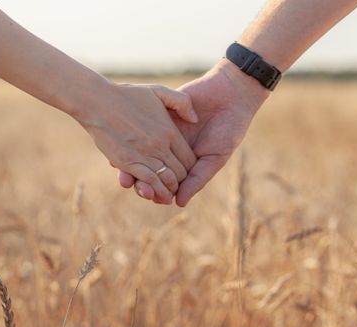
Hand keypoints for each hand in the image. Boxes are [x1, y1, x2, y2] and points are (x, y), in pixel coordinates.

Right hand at [73, 82, 198, 204]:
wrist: (97, 101)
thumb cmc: (126, 95)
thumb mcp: (158, 91)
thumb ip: (182, 102)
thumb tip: (195, 119)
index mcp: (170, 131)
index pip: (190, 159)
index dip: (190, 169)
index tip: (185, 172)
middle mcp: (160, 146)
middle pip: (180, 173)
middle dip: (181, 183)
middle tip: (177, 187)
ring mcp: (145, 155)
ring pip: (167, 181)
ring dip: (169, 190)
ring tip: (167, 195)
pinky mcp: (128, 162)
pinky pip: (149, 181)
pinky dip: (155, 190)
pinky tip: (154, 194)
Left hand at [118, 60, 269, 205]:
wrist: (231, 94)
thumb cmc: (229, 130)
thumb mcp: (215, 158)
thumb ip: (197, 179)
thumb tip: (178, 203)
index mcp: (181, 163)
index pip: (164, 181)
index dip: (155, 191)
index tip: (151, 197)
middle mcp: (168, 150)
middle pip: (148, 169)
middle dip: (139, 179)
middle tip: (134, 185)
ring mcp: (160, 132)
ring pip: (140, 151)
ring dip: (131, 162)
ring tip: (125, 170)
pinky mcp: (157, 113)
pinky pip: (140, 126)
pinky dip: (131, 136)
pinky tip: (126, 144)